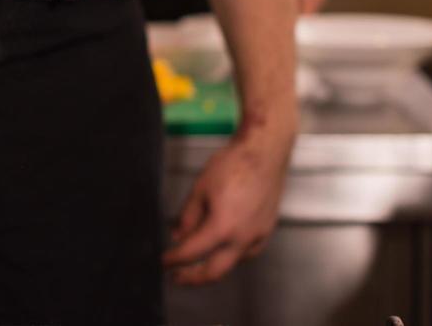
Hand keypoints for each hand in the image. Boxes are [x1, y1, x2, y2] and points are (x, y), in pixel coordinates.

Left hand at [162, 123, 293, 284]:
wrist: (264, 153)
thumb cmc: (233, 165)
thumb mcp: (201, 188)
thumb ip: (188, 216)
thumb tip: (178, 235)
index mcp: (223, 228)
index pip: (192, 252)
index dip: (174, 259)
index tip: (164, 261)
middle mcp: (243, 238)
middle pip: (215, 271)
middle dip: (193, 278)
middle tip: (177, 277)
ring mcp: (258, 236)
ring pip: (232, 263)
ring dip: (213, 266)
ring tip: (196, 262)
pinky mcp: (267, 231)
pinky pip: (247, 252)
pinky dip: (231, 255)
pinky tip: (222, 248)